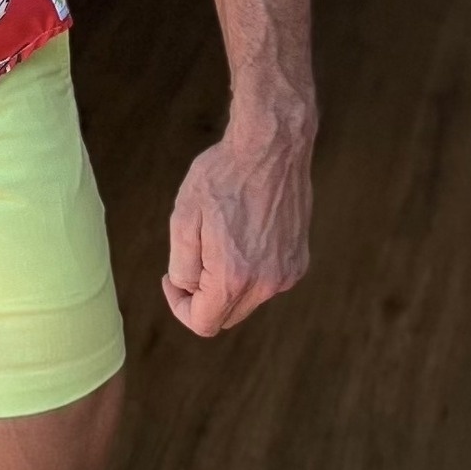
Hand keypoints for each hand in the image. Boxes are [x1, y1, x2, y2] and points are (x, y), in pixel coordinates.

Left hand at [162, 114, 313, 335]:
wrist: (272, 146)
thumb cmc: (223, 176)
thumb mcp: (184, 216)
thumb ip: (183, 265)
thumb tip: (188, 289)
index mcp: (234, 276)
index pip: (203, 323)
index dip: (180, 306)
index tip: (172, 278)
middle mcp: (267, 283)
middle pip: (226, 316)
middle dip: (202, 296)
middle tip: (192, 256)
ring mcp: (287, 273)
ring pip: (246, 299)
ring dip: (227, 283)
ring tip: (219, 237)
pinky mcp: (299, 260)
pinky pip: (266, 281)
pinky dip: (249, 270)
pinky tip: (243, 233)